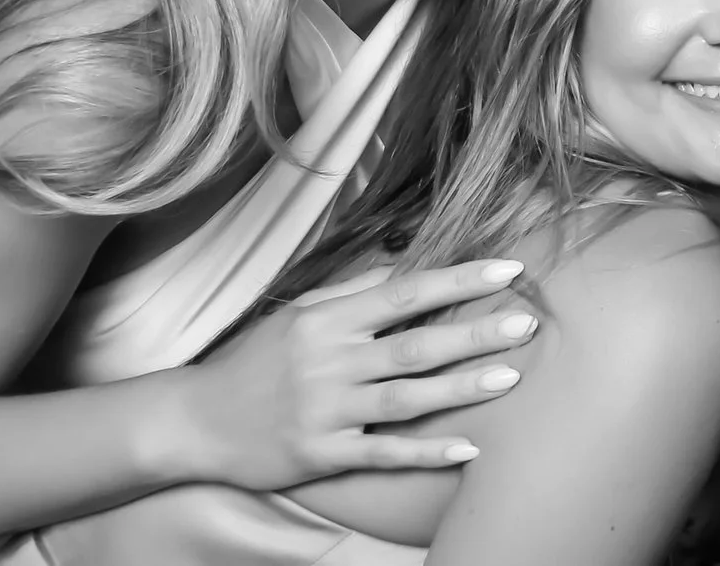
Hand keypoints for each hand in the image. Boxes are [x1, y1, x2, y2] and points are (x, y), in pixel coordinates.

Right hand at [175, 258, 539, 487]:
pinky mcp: (321, 454)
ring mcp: (325, 411)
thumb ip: (354, 291)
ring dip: (461, 388)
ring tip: (510, 376)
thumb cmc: (254, 361)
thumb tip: (409, 264)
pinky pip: (383, 454)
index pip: (404, 293)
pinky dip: (426, 452)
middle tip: (527, 323)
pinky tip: (468, 447)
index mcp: (326, 320)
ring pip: (406, 398)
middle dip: (474, 333)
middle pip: (414, 345)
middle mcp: (328, 362)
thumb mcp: (298, 314)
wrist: (192, 422)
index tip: (508, 269)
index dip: (458, 280)